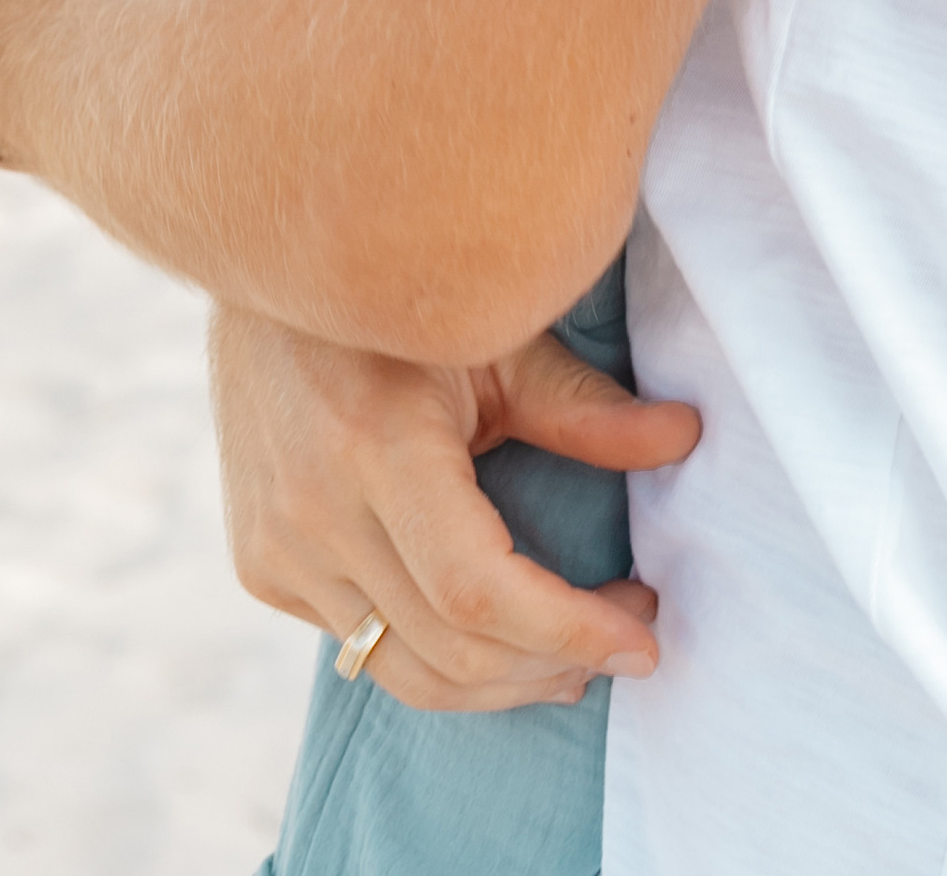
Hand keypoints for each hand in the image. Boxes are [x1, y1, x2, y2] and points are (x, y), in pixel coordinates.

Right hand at [210, 308, 700, 714]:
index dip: (568, 630)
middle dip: (552, 663)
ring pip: (401, 670)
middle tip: (627, 638)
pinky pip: (359, 645)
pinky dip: (435, 656)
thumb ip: (583, 405)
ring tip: (572, 659)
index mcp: (373, 442)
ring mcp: (275, 545)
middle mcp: (312, 507)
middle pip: (449, 647)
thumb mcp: (495, 335)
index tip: (643, 638)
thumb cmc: (400, 297)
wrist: (264, 263)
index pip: (478, 592)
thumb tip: (686, 438)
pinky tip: (489, 630)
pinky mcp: (259, 563)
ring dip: (500, 683)